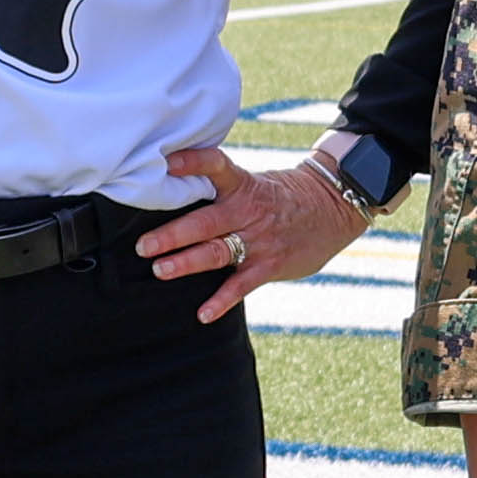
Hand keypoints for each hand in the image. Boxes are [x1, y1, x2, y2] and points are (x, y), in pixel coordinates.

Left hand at [137, 141, 363, 324]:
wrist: (333, 207)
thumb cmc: (283, 196)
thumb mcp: (255, 182)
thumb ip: (221, 190)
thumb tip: (175, 192)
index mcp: (242, 185)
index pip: (216, 167)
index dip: (192, 163)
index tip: (165, 164)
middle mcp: (247, 211)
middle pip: (205, 221)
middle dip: (172, 234)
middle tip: (143, 245)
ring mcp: (258, 240)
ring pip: (217, 252)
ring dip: (187, 262)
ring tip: (160, 270)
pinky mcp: (269, 264)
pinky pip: (242, 285)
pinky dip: (222, 301)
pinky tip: (203, 314)